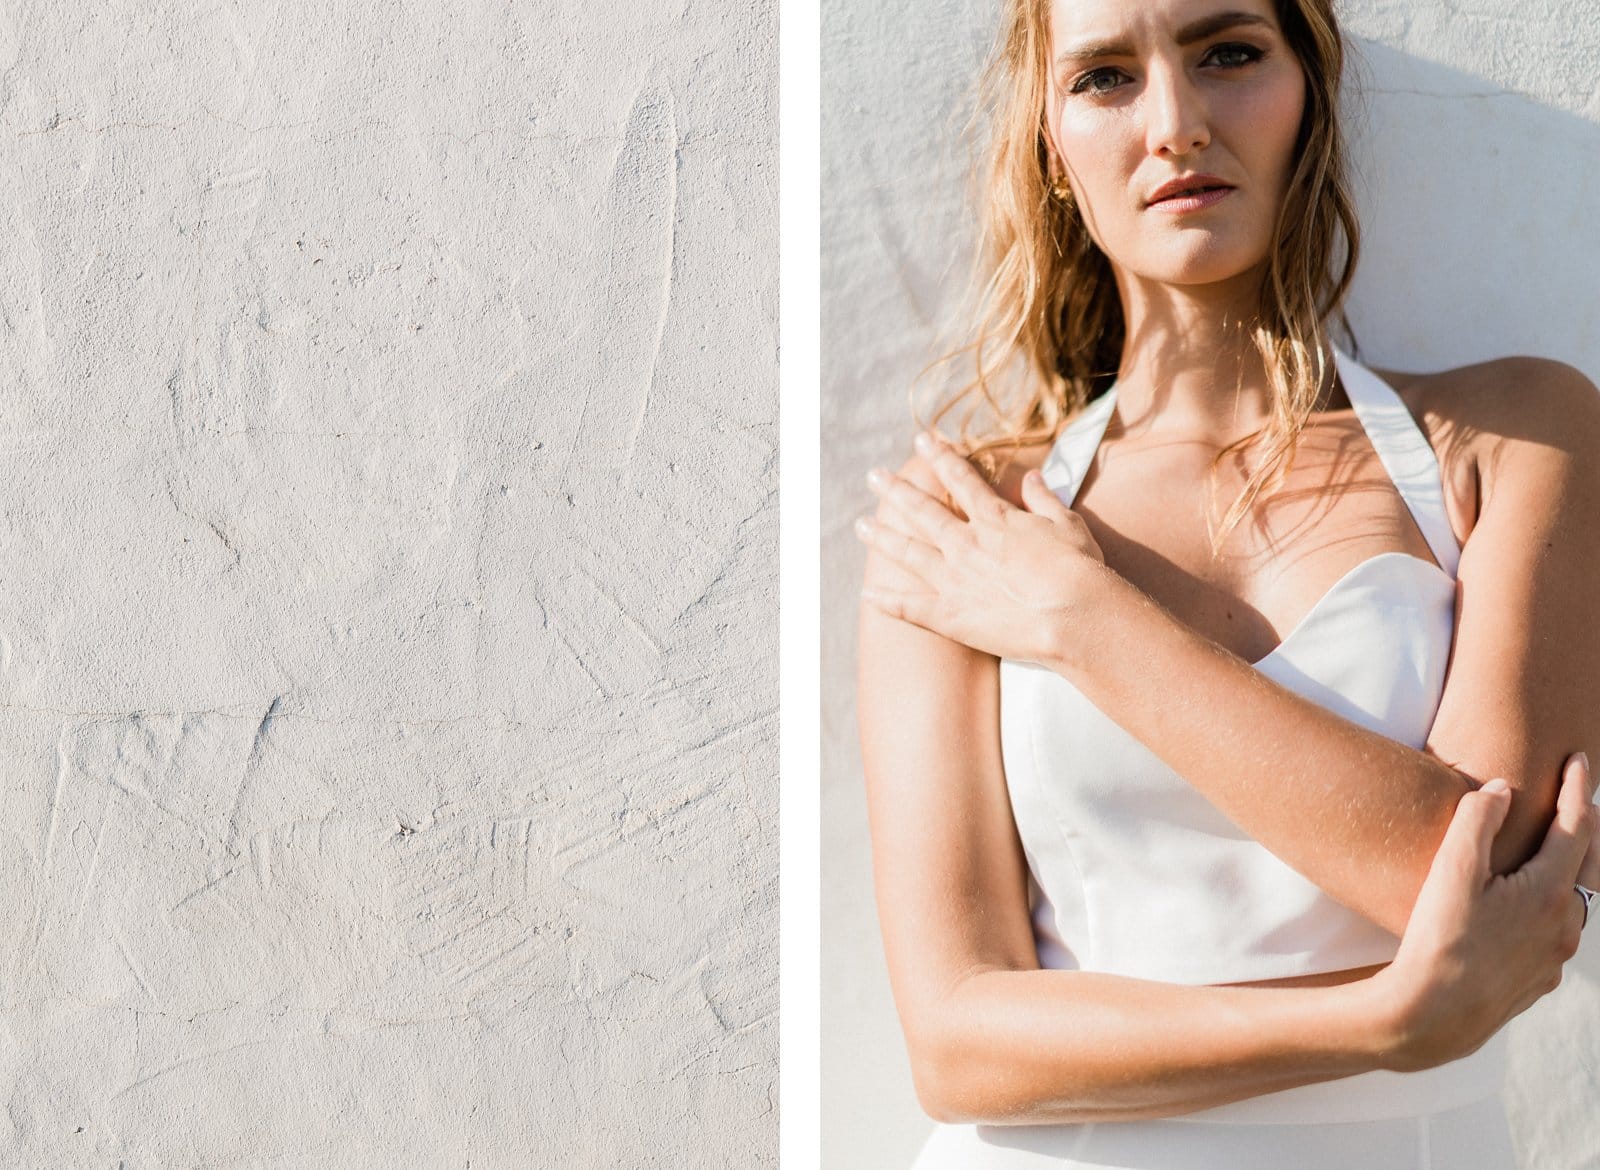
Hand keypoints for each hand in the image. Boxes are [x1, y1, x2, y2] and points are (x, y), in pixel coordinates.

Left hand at [855, 433, 1107, 664]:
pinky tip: (866, 593)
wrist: (1075, 614)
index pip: (961, 479)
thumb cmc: (1079, 568)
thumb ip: (1044, 498)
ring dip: (882, 537)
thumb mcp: (1067, 523)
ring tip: (860, 526)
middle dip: (896, 491)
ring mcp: (954, 579)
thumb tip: (1032, 476)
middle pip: (922, 511)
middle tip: (872, 476)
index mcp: (995, 519)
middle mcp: (966, 543)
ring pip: (908, 553)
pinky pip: (910, 607)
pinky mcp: (950, 616)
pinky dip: (887, 600)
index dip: (940, 457)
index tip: (921, 440)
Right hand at [1370, 751, 1597, 1071]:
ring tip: (1541, 855)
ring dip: (1561, 873)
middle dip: (1577, 829)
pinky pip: (1553, 933)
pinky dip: (1545, 910)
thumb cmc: (1437, 940)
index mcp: (1548, 891)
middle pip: (1582, 863)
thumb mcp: (1451, 872)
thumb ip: (1477, 820)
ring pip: (1568, 900)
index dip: (1576, 788)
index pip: (1575, 826)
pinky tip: (1519, 911)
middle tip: (1569, 799)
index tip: (1578, 759)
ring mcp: (1556, 957)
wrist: (1432, 1016)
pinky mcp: (1541, 980)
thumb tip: (1502, 788)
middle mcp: (1565, 924)